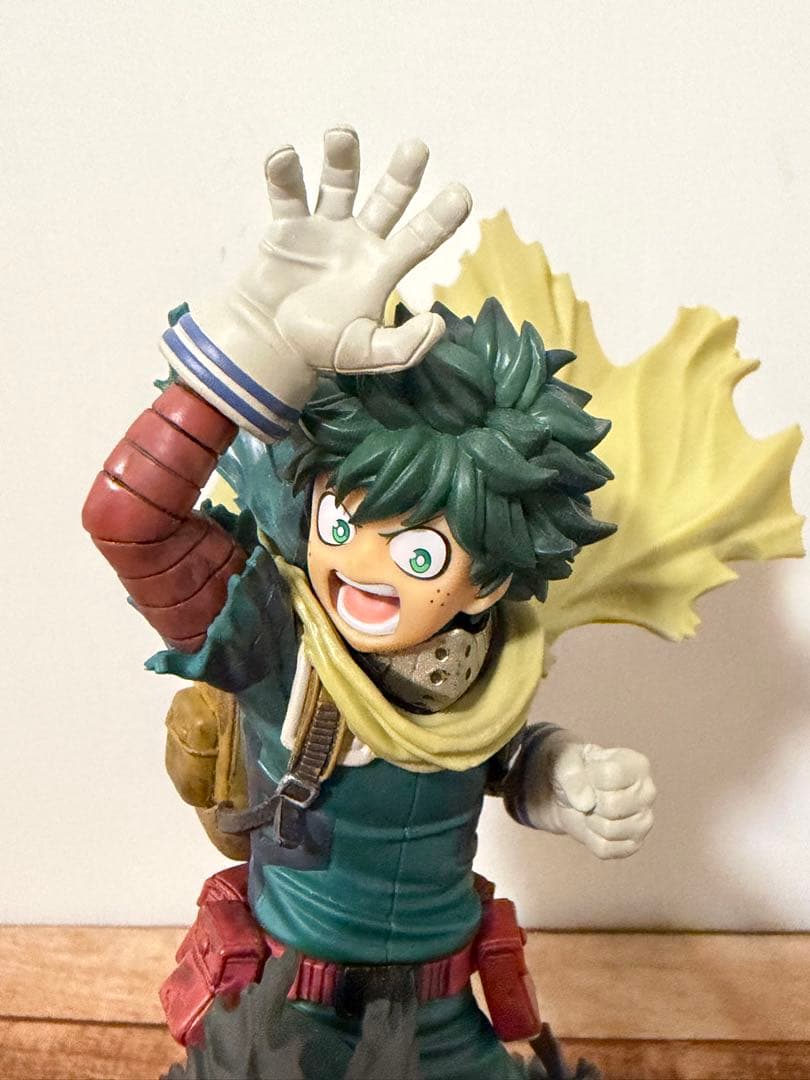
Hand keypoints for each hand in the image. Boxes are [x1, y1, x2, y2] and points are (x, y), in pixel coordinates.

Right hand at [160, 127, 471, 441]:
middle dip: (402, 174)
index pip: (420, 238)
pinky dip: (284, 174)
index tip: (462, 195)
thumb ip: (405, 347)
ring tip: (341, 134)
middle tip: (417, 148)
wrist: (270, 343)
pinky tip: (284, 156)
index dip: (441, 218)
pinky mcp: (287, 228)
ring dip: (342, 159)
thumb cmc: (320, 349)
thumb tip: (438, 324)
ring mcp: (323, 229)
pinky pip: (287, 194)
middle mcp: (358, 241)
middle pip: (387, 198)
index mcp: (382, 268)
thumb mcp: (369, 354)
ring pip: (338, 185)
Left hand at [520, 731, 655, 858]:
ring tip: (591, 808)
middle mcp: (648, 792)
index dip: (588, 776)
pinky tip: (594, 824)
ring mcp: (644, 821)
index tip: (586, 773)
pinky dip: (591, 838)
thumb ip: (571, 773)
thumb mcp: (564, 760)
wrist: (569, 794)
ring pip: (609, 830)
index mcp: (638, 764)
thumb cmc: (573, 771)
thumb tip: (586, 804)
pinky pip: (605, 849)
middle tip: (588, 794)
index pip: (610, 775)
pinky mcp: (633, 844)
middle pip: (612, 806)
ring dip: (589, 820)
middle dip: (589, 802)